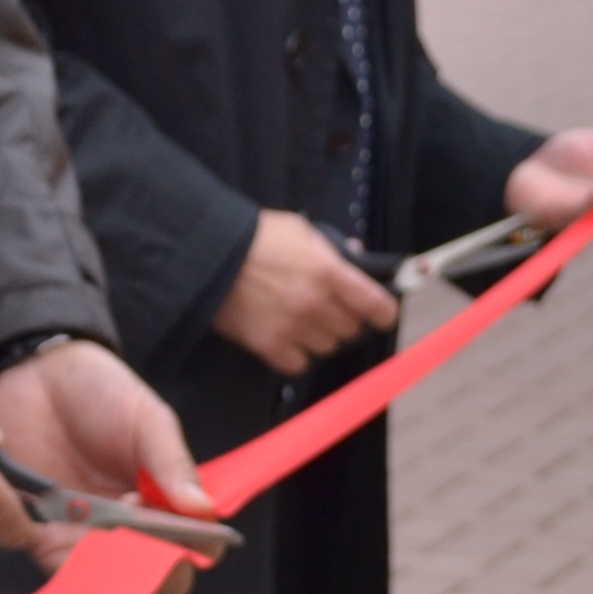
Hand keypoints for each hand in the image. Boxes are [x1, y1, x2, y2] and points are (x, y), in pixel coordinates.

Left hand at [0, 337, 215, 593]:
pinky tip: (76, 534)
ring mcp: (88, 538)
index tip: (185, 527)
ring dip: (114, 566)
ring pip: (111, 584)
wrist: (35, 373)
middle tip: (141, 524)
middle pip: (156, 579)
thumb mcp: (148, 420)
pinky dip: (72, 565)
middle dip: (155, 565)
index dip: (197, 549)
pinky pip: (62, 570)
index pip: (197, 550)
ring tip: (109, 524)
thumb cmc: (102, 393)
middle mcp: (133, 531)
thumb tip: (205, 509)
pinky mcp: (44, 536)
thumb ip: (173, 464)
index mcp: (169, 504)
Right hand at [208, 211, 397, 376]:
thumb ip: (332, 246)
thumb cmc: (255, 237)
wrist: (207, 256)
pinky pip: (298, 364)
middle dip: (345, 319)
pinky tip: (287, 337)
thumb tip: (357, 255)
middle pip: (352, 330)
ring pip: (328, 347)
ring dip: (321, 336)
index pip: (377, 306)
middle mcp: (315, 303)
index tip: (381, 314)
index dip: (384, 313)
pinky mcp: (268, 345)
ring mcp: (292, 327)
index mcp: (328, 272)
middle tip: (330, 308)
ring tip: (304, 321)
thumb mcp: (299, 229)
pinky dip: (296, 354)